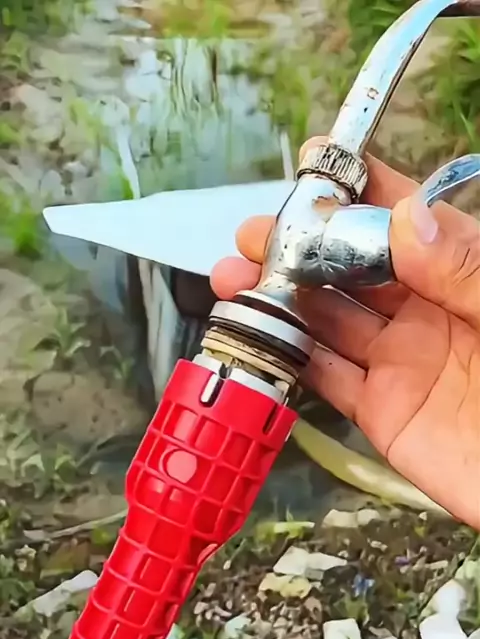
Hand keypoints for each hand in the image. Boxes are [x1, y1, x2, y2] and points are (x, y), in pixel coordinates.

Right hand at [211, 137, 479, 529]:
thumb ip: (465, 270)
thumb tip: (406, 217)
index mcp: (459, 275)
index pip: (402, 220)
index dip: (358, 192)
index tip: (314, 167)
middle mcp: (423, 312)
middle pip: (349, 267)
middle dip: (298, 245)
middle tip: (254, 234)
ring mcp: (398, 362)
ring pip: (327, 320)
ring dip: (280, 297)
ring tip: (234, 277)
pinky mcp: (381, 412)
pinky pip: (326, 379)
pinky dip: (289, 356)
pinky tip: (256, 332)